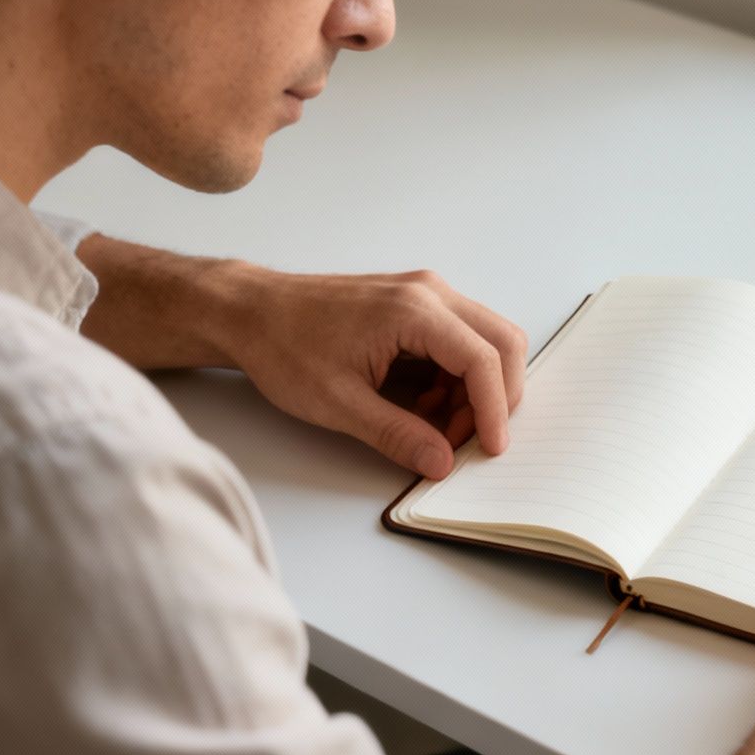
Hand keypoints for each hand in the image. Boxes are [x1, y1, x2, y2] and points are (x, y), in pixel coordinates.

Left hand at [203, 266, 527, 477]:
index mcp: (413, 311)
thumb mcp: (339, 403)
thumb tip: (441, 461)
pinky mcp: (416, 304)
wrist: (251, 312)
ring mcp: (425, 294)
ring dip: (476, 389)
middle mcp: (429, 293)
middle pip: (503, 341)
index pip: (484, 359)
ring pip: (486, 341)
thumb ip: (397, 434)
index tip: (490, 449)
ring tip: (437, 426)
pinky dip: (457, 377)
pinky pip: (461, 340)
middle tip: (468, 439)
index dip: (494, 410)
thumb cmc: (284, 346)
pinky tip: (424, 404)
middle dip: (496, 396)